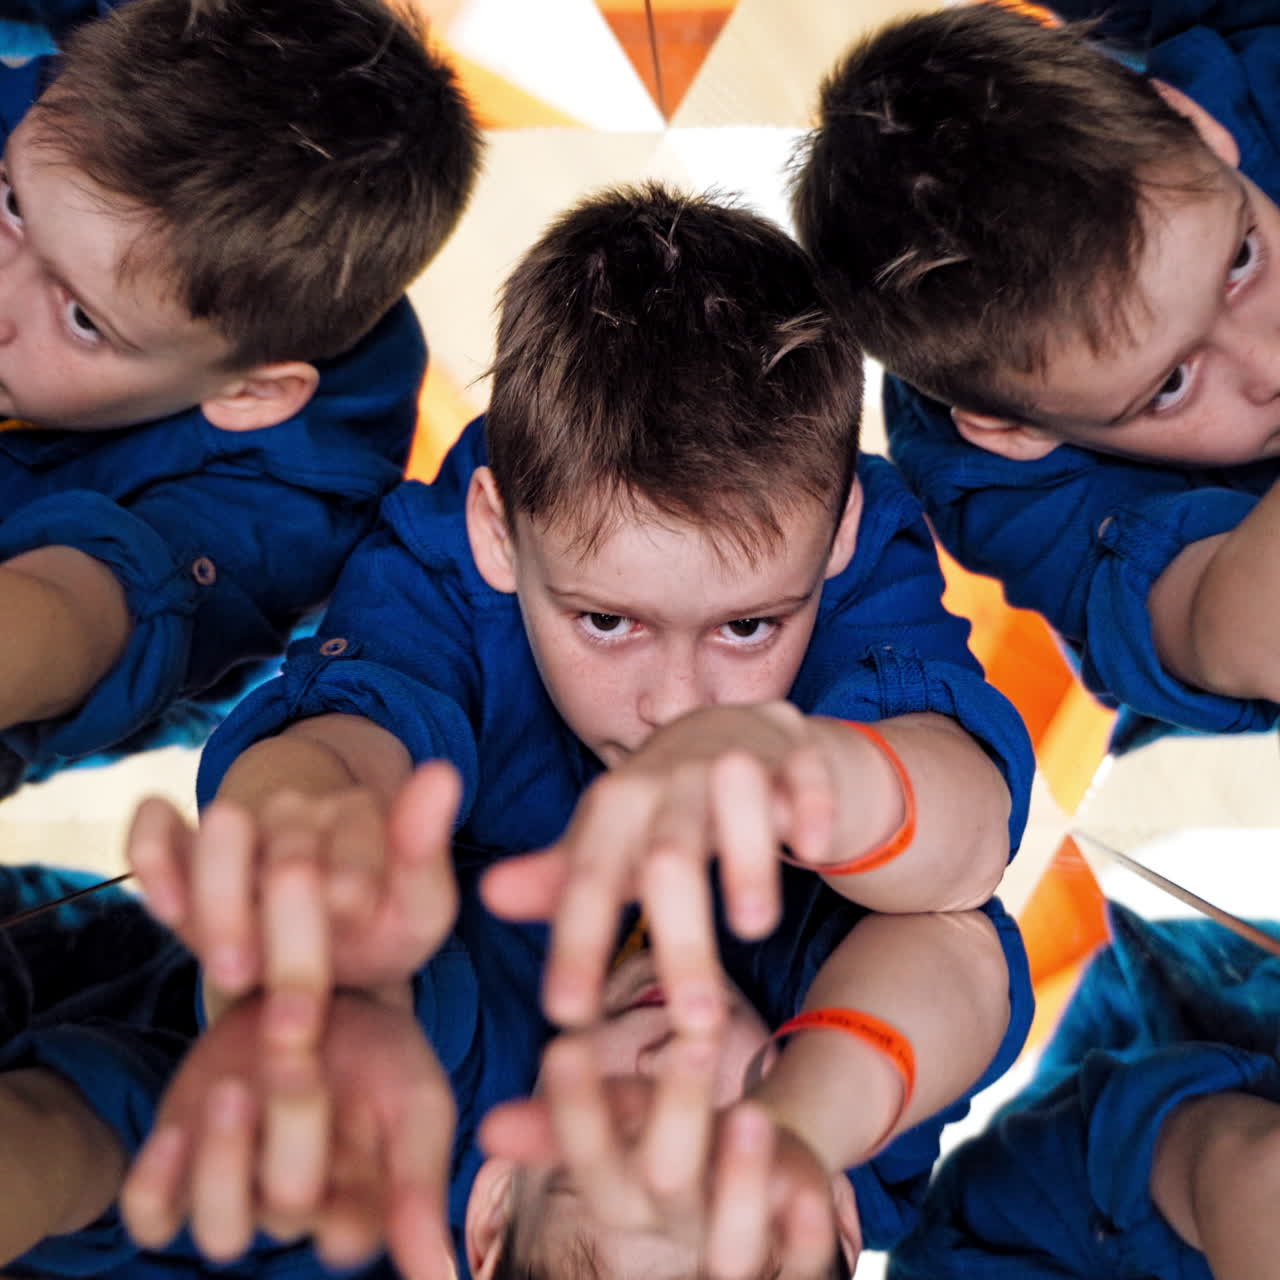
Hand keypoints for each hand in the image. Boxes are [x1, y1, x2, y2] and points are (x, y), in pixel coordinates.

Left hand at [120, 991, 455, 1279]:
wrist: (319, 992)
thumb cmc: (381, 1052)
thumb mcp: (417, 1101)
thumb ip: (420, 1185)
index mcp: (364, 1206)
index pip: (350, 1239)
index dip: (345, 1197)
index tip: (360, 1140)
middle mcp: (299, 1209)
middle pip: (288, 1208)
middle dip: (294, 1128)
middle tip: (297, 1061)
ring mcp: (237, 1191)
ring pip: (220, 1230)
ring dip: (224, 1162)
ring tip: (233, 1091)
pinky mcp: (178, 1170)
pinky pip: (150, 1213)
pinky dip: (155, 1185)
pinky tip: (176, 1135)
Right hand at [127, 761, 461, 1046]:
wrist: (322, 936)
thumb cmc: (378, 927)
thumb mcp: (420, 907)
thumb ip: (426, 850)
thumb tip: (442, 771)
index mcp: (360, 817)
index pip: (354, 854)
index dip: (351, 903)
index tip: (356, 950)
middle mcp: (297, 810)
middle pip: (288, 860)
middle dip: (288, 941)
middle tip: (293, 1013)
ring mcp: (237, 821)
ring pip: (222, 835)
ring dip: (224, 909)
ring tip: (240, 973)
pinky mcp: (179, 838)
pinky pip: (154, 830)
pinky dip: (156, 861)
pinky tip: (174, 913)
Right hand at [481, 1031, 849, 1279]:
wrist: (766, 1166)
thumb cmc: (679, 1132)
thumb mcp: (628, 1117)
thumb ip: (576, 1113)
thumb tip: (487, 1131)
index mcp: (627, 1192)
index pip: (591, 1157)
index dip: (577, 1108)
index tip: (565, 1042)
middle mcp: (675, 1224)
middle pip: (664, 1181)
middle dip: (677, 1111)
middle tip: (692, 1036)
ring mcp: (735, 1240)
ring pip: (730, 1240)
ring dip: (741, 1181)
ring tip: (752, 1114)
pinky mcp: (798, 1251)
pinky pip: (803, 1262)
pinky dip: (810, 1234)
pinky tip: (813, 1194)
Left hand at [482, 703, 841, 1031]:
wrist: (738, 732)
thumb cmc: (663, 808)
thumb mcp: (609, 842)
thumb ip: (558, 879)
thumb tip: (488, 897)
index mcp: (616, 809)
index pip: (588, 881)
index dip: (575, 945)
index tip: (566, 1017)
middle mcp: (669, 782)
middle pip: (668, 860)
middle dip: (680, 937)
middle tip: (695, 1025)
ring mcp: (734, 761)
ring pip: (736, 807)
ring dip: (746, 861)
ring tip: (753, 931)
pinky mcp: (793, 754)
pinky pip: (806, 775)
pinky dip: (810, 806)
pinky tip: (811, 847)